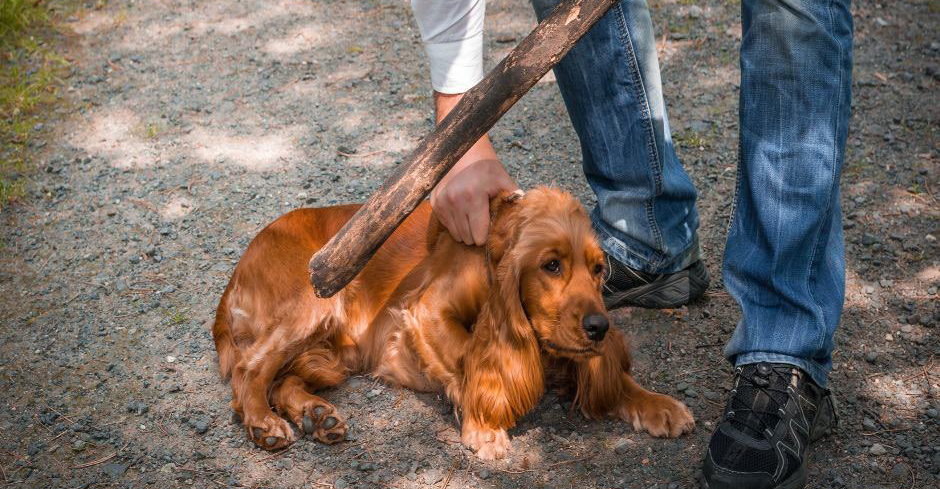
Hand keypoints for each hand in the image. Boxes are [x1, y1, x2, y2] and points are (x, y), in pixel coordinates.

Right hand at [430, 91, 518, 245]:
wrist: (463, 151)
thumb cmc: (486, 167)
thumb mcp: (503, 179)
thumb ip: (514, 198)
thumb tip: (525, 214)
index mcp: (473, 197)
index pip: (478, 235)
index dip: (486, 236)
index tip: (491, 228)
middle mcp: (454, 201)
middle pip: (467, 238)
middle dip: (476, 234)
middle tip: (482, 221)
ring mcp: (442, 202)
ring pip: (456, 234)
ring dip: (465, 230)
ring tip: (473, 216)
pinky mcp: (435, 203)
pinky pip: (446, 225)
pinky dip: (455, 223)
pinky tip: (462, 210)